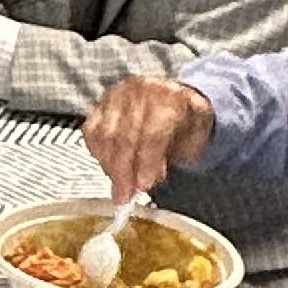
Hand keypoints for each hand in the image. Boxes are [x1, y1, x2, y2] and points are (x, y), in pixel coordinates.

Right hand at [85, 75, 211, 198]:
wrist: (174, 99)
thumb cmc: (185, 120)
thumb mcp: (195, 137)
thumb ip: (175, 156)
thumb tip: (151, 176)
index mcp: (170, 96)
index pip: (152, 130)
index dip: (146, 160)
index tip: (144, 184)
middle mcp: (140, 91)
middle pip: (124, 135)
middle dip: (124, 171)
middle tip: (126, 195)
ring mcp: (117, 95)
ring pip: (104, 135)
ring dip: (110, 167)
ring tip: (120, 187)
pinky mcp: (101, 104)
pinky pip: (92, 132)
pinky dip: (98, 155)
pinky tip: (110, 169)